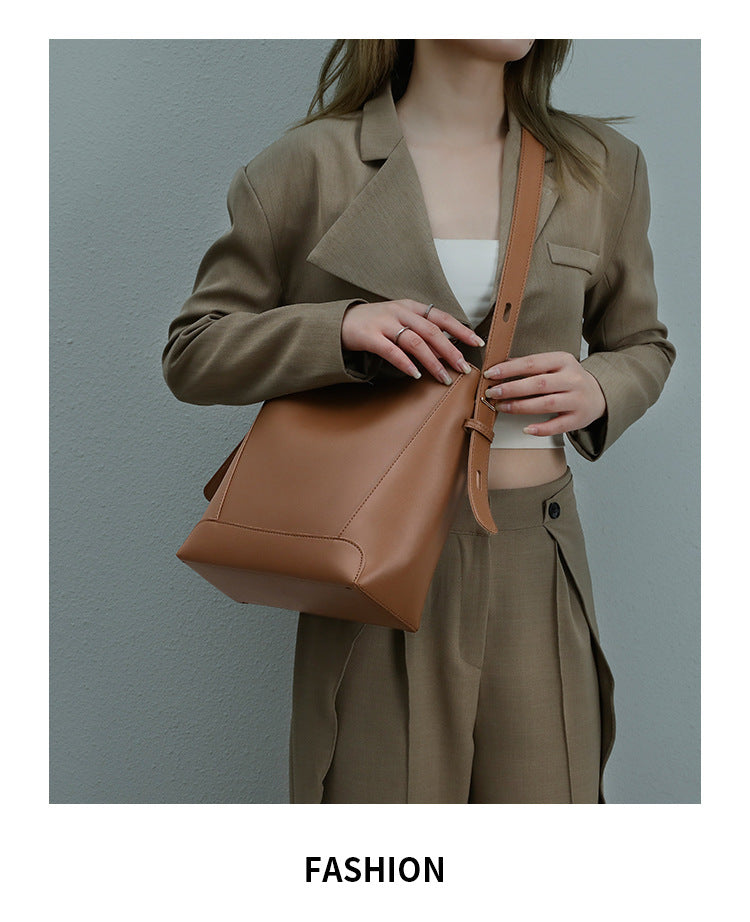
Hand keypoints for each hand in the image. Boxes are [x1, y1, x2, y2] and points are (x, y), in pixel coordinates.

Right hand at [341, 299, 484, 384]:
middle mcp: (400, 312)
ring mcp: (384, 323)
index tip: (477, 343)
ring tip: (443, 377)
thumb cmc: (374, 323)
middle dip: (450, 351)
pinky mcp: (370, 336)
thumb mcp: (400, 321)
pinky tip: (415, 374)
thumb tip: (446, 350)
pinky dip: (406, 363)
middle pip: (432, 331)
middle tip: (463, 368)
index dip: (461, 330)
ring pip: (415, 342)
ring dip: (432, 362)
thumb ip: (421, 333)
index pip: (441, 317)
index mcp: (411, 307)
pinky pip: (392, 351)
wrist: (340, 321)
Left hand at [483, 351, 605, 435]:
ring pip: (546, 404)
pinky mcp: (579, 418)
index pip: (532, 363)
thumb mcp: (554, 365)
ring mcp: (577, 399)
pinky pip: (558, 425)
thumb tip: (500, 365)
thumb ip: (530, 365)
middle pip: (538, 384)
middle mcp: (572, 379)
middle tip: (492, 392)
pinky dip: (541, 428)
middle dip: (512, 389)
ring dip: (520, 407)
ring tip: (501, 407)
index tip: (491, 374)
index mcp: (563, 360)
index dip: (509, 369)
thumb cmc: (569, 379)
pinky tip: (526, 428)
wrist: (599, 394)